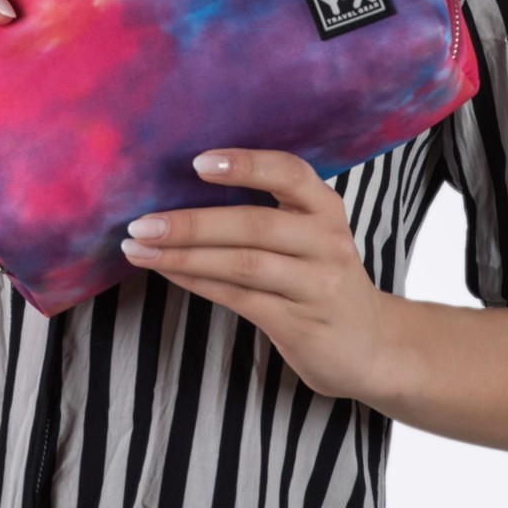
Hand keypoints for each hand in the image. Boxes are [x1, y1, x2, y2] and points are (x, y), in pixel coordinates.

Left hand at [120, 148, 392, 403]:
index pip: (289, 173)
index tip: (197, 162)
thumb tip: (183, 184)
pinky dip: (197, 282)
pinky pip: (239, 298)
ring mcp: (317, 285)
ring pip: (243, 265)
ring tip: (139, 249)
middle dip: (192, 223)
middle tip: (141, 222)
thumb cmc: (320, 276)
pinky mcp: (300, 324)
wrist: (368, 345)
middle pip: (255, 224)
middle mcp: (326, 242)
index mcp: (326, 207)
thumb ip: (268, 208)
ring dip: (184, 256)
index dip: (245, 165)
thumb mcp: (310, 233)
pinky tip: (167, 271)